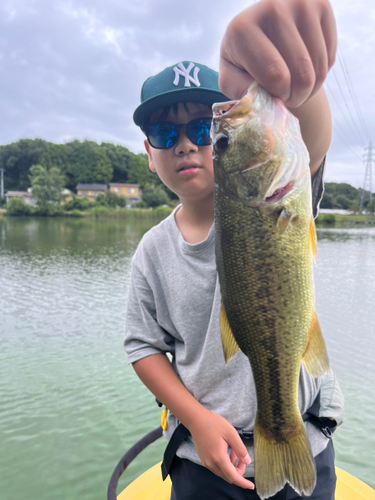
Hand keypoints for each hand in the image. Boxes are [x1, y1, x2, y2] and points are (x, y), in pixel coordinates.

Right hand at [189, 410, 253, 488]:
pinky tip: (226, 452)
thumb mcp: (231, 433)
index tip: (251, 486)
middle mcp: (211, 463)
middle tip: (242, 458)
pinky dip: (225, 465)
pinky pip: (217, 468)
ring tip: (234, 452)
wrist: (196, 420)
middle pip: (228, 477)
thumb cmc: (214, 424)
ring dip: (232, 467)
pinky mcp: (204, 460)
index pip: (233, 477)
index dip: (243, 483)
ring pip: (223, 473)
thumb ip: (240, 449)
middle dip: (239, 471)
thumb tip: (247, 461)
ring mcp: (206, 462)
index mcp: (219, 457)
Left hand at [219, 0, 336, 107]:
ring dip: (311, 89)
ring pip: (319, 68)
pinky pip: (329, 57)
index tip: (275, 98)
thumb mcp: (231, 79)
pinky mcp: (321, 4)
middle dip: (297, 96)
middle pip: (302, 73)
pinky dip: (321, 73)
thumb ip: (240, 91)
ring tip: (297, 89)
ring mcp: (300, 2)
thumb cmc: (243, 62)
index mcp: (243, 28)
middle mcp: (272, 7)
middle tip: (288, 97)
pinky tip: (306, 70)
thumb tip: (258, 100)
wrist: (261, 33)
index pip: (276, 75)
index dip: (280, 96)